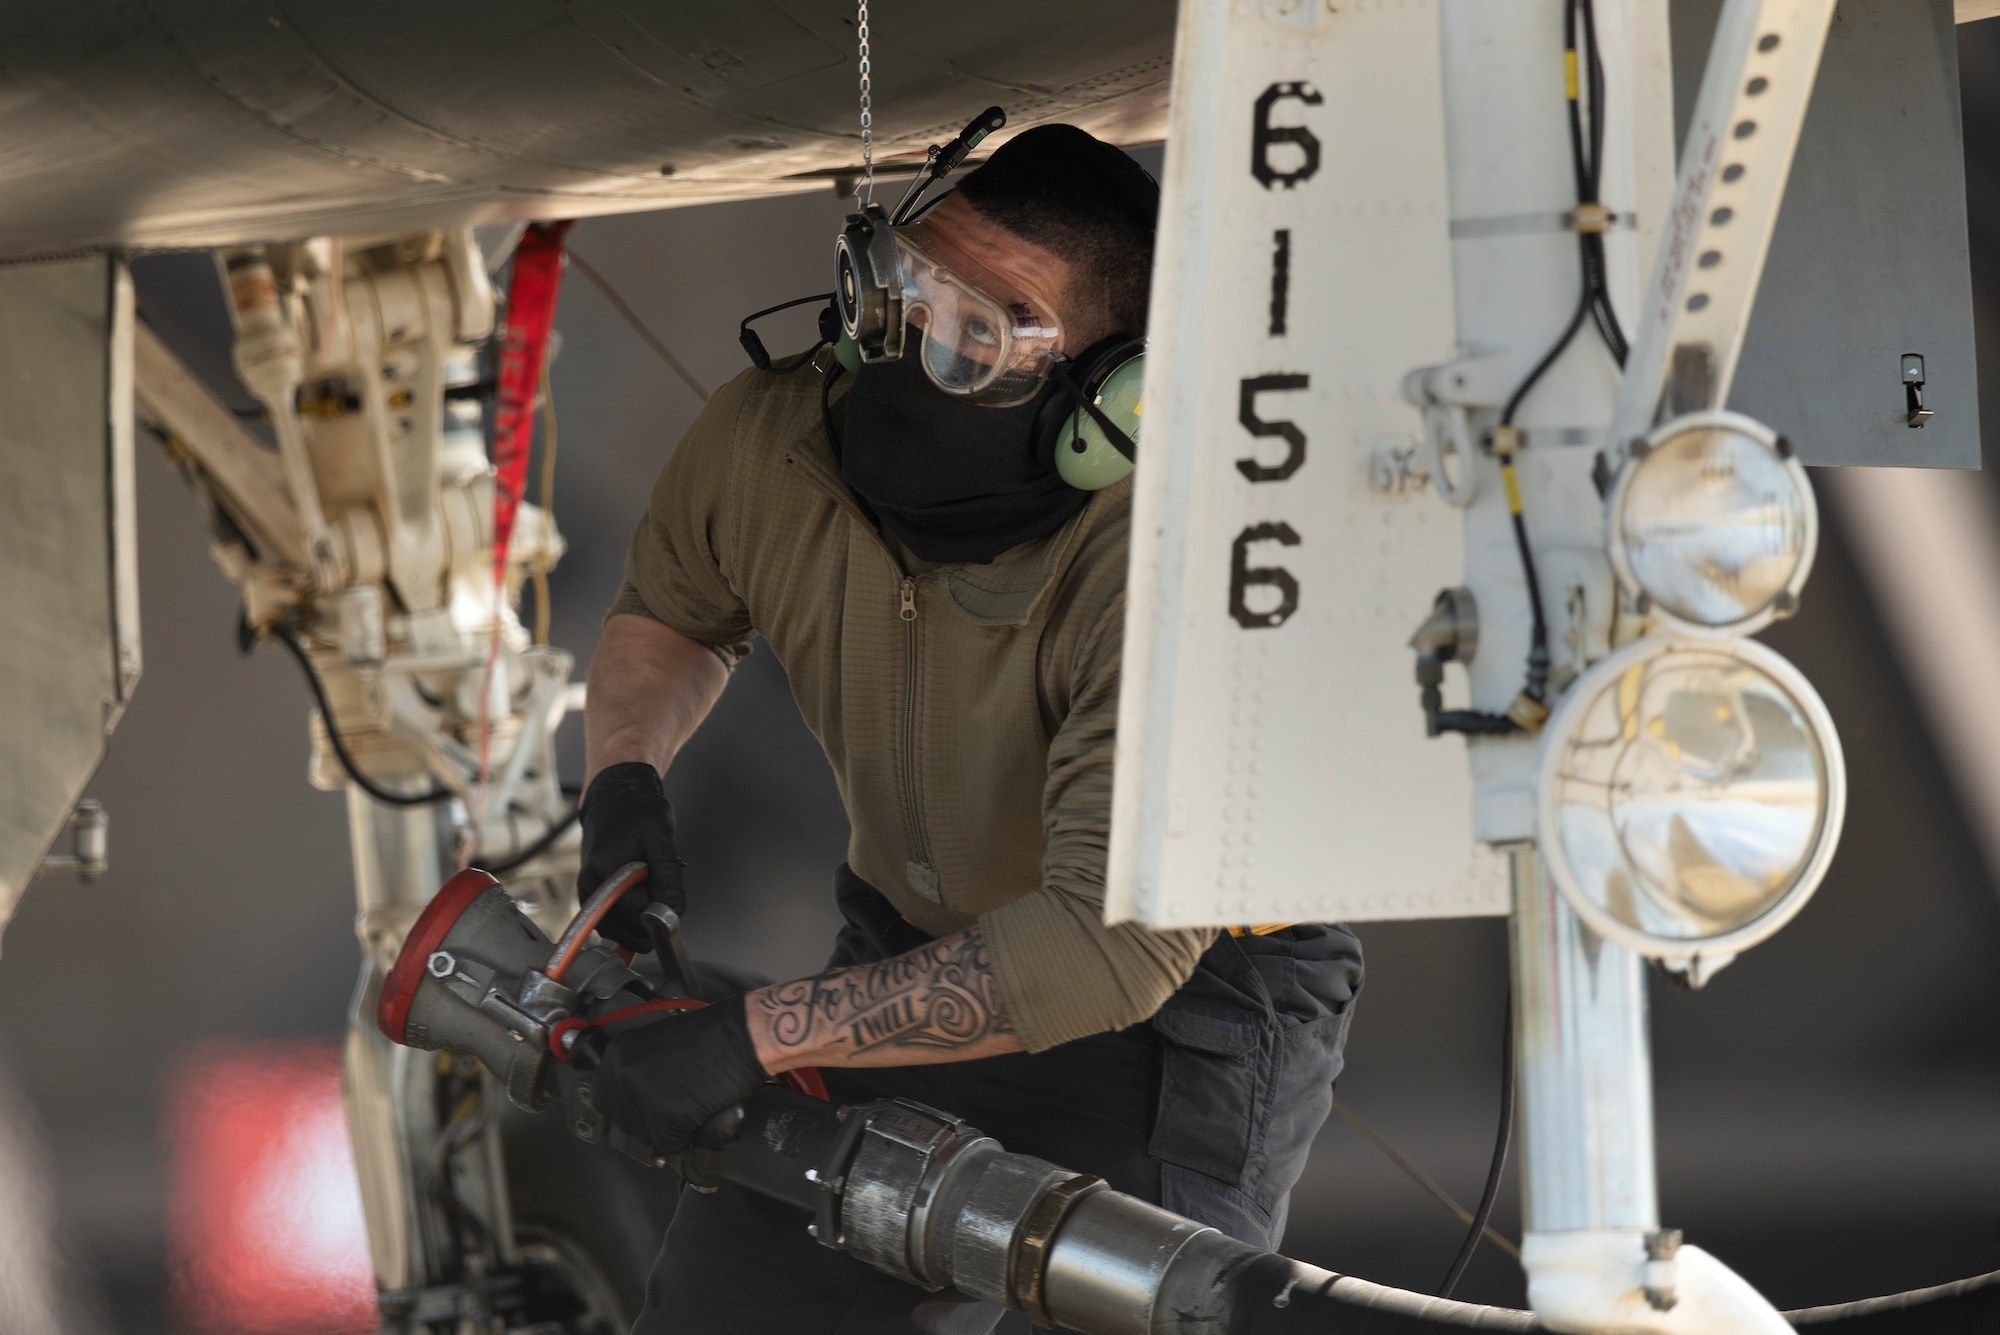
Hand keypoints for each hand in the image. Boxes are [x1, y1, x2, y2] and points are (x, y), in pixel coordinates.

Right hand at [578, 761, 685, 951]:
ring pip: (623, 932)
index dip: (661, 909)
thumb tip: (673, 913)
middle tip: (656, 880)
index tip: (668, 890)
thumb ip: (668, 878)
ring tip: (646, 880)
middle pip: (630, 929)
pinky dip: (633, 916)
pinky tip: (639, 891)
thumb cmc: (637, 812)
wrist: (615, 798)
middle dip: (651, 912)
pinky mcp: (590, 900)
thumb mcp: (661, 838)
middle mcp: (588, 891)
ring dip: (642, 915)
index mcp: (602, 876)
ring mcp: (587, 897)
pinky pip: (615, 925)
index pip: (639, 916)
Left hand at [581, 999, 768, 1156]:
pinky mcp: (663, 1119)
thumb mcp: (657, 1042)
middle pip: (622, 1120)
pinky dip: (684, 1137)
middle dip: (645, 1118)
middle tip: (670, 1105)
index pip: (603, 1095)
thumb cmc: (710, 1036)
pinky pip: (667, 1145)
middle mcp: (622, 1076)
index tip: (640, 1104)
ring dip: (664, 1129)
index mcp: (618, 1053)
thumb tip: (633, 1095)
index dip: (626, 1104)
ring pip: (643, 1135)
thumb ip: (637, 1067)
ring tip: (686, 1105)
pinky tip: (696, 1115)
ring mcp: (640, 1099)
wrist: (740, 1037)